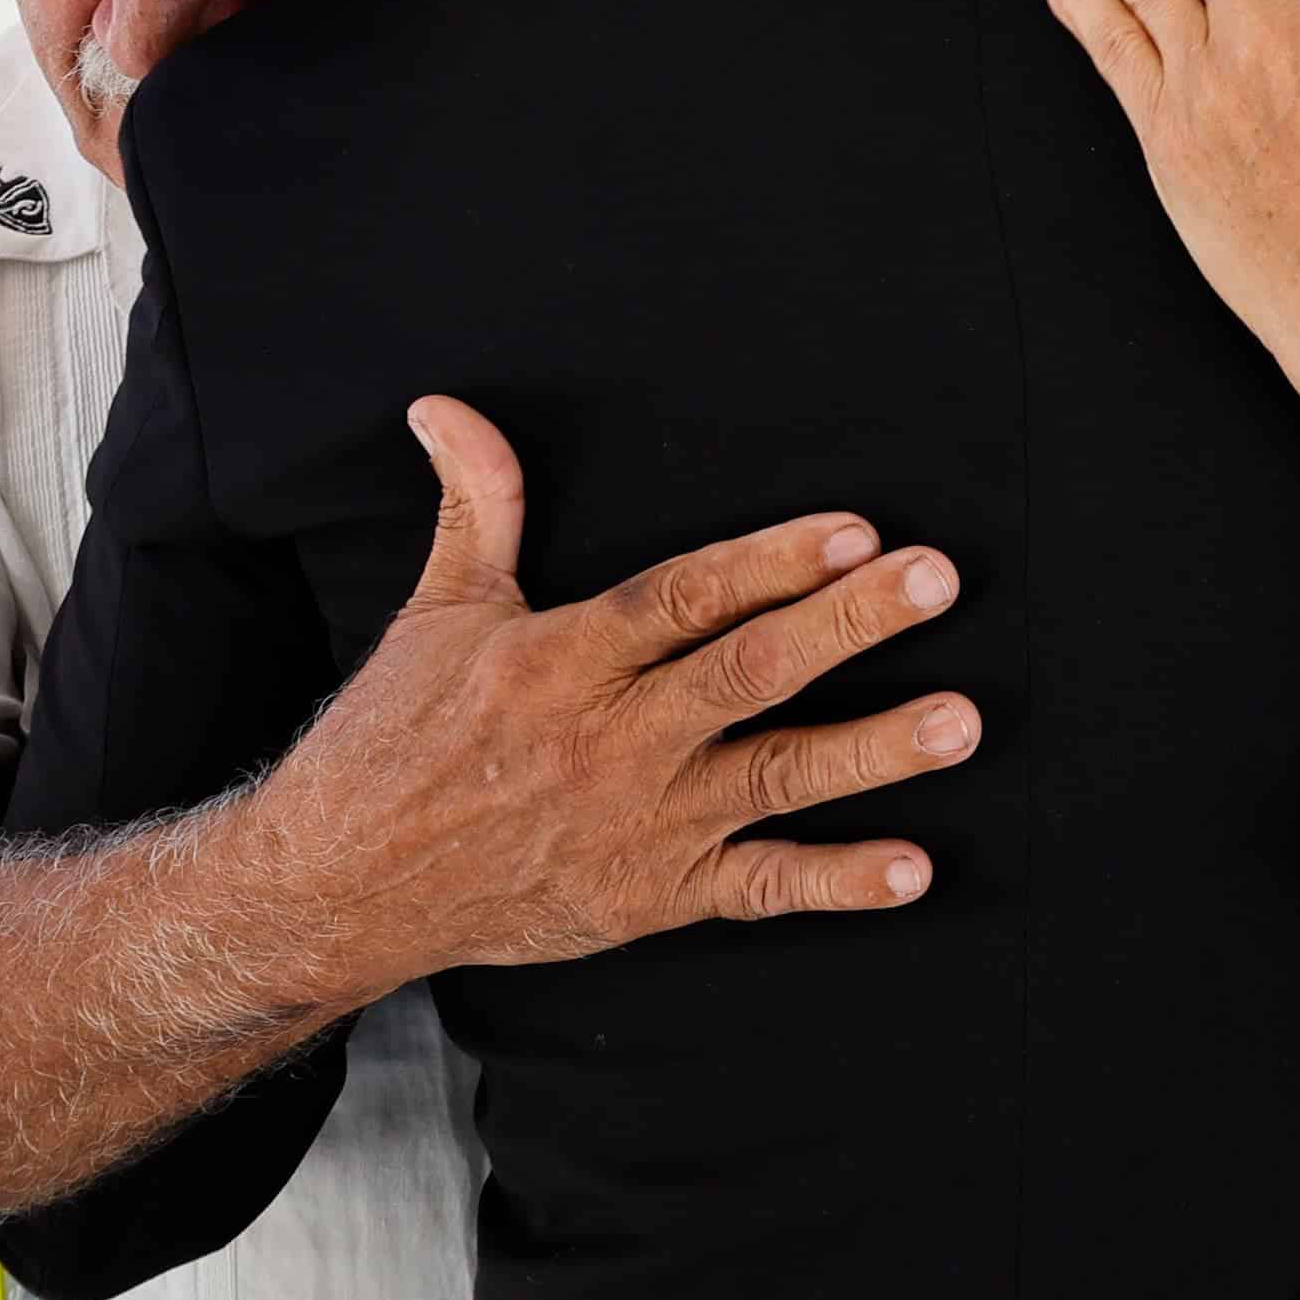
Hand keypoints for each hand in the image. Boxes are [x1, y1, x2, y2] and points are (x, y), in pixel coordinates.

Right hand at [241, 397, 978, 995]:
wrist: (338, 888)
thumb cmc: (394, 737)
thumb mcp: (436, 609)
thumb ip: (476, 503)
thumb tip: (447, 404)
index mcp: (561, 660)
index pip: (683, 599)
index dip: (769, 562)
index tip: (854, 530)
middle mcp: (610, 740)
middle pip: (747, 674)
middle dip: (849, 624)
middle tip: (936, 580)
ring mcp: (640, 824)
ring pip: (774, 777)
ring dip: (873, 751)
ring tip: (960, 720)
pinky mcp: (651, 895)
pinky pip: (758, 890)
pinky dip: (835, 883)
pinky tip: (914, 868)